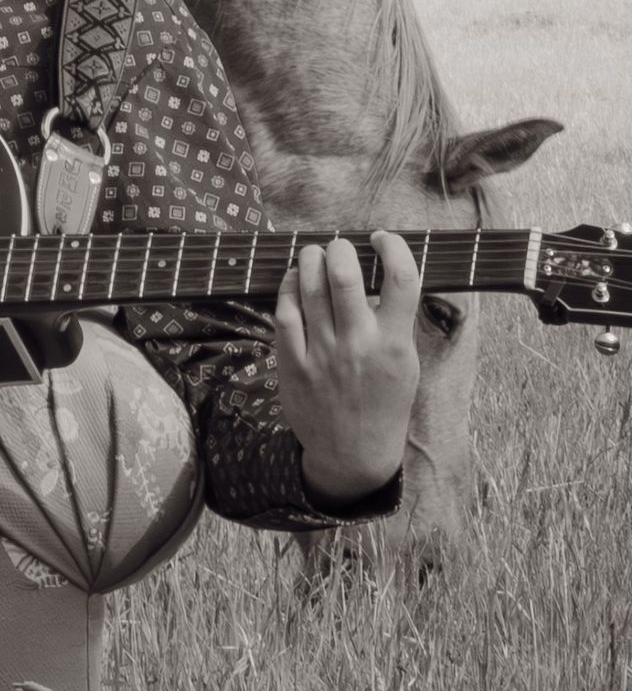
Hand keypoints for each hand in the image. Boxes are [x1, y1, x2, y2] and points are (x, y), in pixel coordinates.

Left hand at [272, 232, 422, 507]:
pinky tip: (294, 278)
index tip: (382, 238)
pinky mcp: (292, 361)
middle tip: (340, 245)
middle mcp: (358, 344)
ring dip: (311, 260)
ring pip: (310, 287)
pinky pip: (285, 311)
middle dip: (340, 248)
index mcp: (395, 345)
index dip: (393, 248)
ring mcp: (322, 352)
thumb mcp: (406, 365)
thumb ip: (397, 323)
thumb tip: (383, 274)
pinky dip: (289, 287)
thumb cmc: (384, 403)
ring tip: (315, 253)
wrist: (353, 452)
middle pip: (345, 275)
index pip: (402, 281)